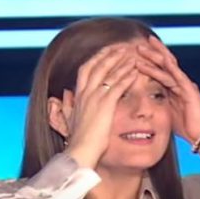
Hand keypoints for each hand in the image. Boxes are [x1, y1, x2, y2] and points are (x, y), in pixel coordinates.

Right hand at [60, 44, 138, 167]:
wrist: (81, 151)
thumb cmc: (78, 139)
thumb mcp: (69, 119)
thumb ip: (66, 105)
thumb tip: (63, 94)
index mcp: (78, 96)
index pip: (86, 69)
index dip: (96, 58)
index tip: (106, 52)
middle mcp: (85, 93)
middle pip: (97, 66)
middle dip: (109, 54)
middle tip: (121, 47)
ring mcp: (95, 98)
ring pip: (109, 73)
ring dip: (121, 62)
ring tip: (132, 55)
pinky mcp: (106, 106)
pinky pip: (118, 86)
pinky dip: (127, 77)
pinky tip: (136, 71)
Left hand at [136, 35, 199, 144]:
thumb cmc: (186, 127)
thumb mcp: (166, 113)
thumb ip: (159, 104)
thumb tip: (144, 106)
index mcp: (173, 88)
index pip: (159, 71)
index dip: (148, 62)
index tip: (136, 55)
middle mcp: (180, 83)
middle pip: (164, 64)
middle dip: (151, 54)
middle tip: (138, 45)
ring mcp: (185, 85)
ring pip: (168, 66)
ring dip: (155, 56)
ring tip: (143, 48)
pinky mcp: (190, 90)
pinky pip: (178, 75)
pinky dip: (170, 66)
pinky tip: (162, 58)